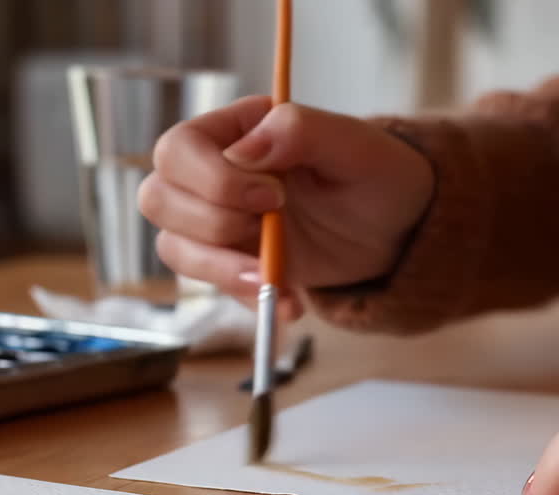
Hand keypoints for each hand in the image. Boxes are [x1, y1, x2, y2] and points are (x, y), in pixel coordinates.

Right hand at [138, 96, 435, 316]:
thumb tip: (245, 150)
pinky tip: (291, 302)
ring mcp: (218, 221)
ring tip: (275, 279)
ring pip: (173, 247)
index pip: (178, 149)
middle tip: (271, 228)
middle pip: (158, 199)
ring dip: (220, 270)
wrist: (399, 229)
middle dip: (211, 224)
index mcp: (236, 129)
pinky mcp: (232, 262)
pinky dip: (246, 297)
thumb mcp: (354, 146)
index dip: (212, 178)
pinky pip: (211, 286)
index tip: (272, 195)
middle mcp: (214, 174)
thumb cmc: (378, 176)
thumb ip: (300, 131)